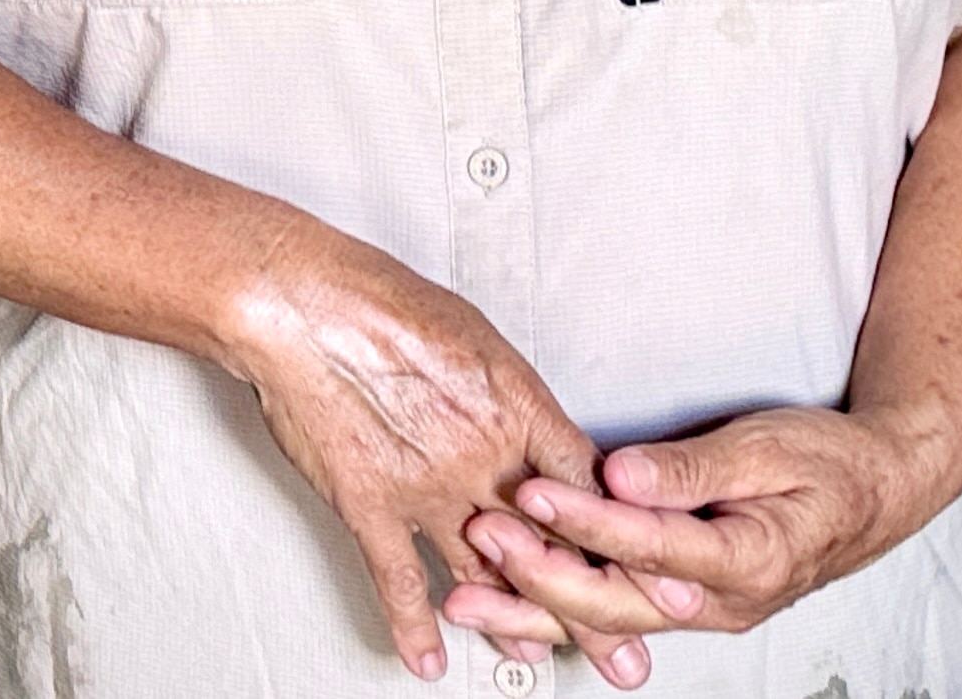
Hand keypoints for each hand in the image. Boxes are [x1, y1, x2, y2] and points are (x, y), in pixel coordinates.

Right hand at [216, 228, 602, 681]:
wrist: (306, 305)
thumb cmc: (382, 301)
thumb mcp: (476, 335)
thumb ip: (508, 393)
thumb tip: (525, 421)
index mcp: (518, 409)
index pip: (591, 491)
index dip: (627, 539)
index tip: (655, 572)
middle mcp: (484, 456)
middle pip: (555, 546)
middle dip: (598, 608)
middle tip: (625, 653)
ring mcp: (430, 488)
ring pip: (488, 573)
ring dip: (518, 624)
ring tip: (542, 659)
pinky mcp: (372, 505)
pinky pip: (400, 579)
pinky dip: (414, 625)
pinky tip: (428, 656)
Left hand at [456, 406, 937, 685]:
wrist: (878, 491)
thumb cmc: (831, 464)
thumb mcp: (770, 447)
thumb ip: (694, 468)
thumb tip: (623, 475)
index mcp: (749, 559)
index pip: (649, 547)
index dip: (585, 522)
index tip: (531, 494)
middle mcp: (721, 599)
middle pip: (617, 603)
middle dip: (539, 575)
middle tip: (480, 536)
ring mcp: (701, 607)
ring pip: (607, 620)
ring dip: (532, 608)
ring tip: (463, 595)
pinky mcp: (684, 599)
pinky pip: (615, 612)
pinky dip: (557, 609)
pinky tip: (506, 601)